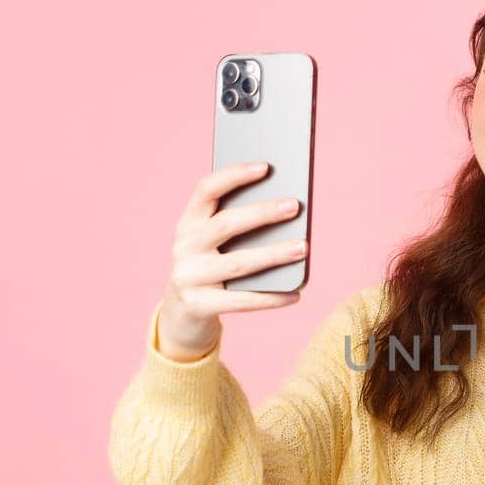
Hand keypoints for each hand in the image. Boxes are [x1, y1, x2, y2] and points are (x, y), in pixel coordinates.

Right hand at [157, 160, 308, 359]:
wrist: (181, 317)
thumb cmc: (211, 270)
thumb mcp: (214, 246)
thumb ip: (238, 228)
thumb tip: (287, 212)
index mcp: (187, 224)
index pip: (206, 190)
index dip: (234, 176)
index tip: (266, 167)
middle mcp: (183, 247)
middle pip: (226, 224)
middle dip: (262, 213)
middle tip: (295, 206)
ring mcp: (188, 277)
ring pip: (238, 263)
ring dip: (274, 255)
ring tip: (303, 248)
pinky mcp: (197, 306)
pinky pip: (240, 301)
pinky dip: (270, 298)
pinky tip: (295, 294)